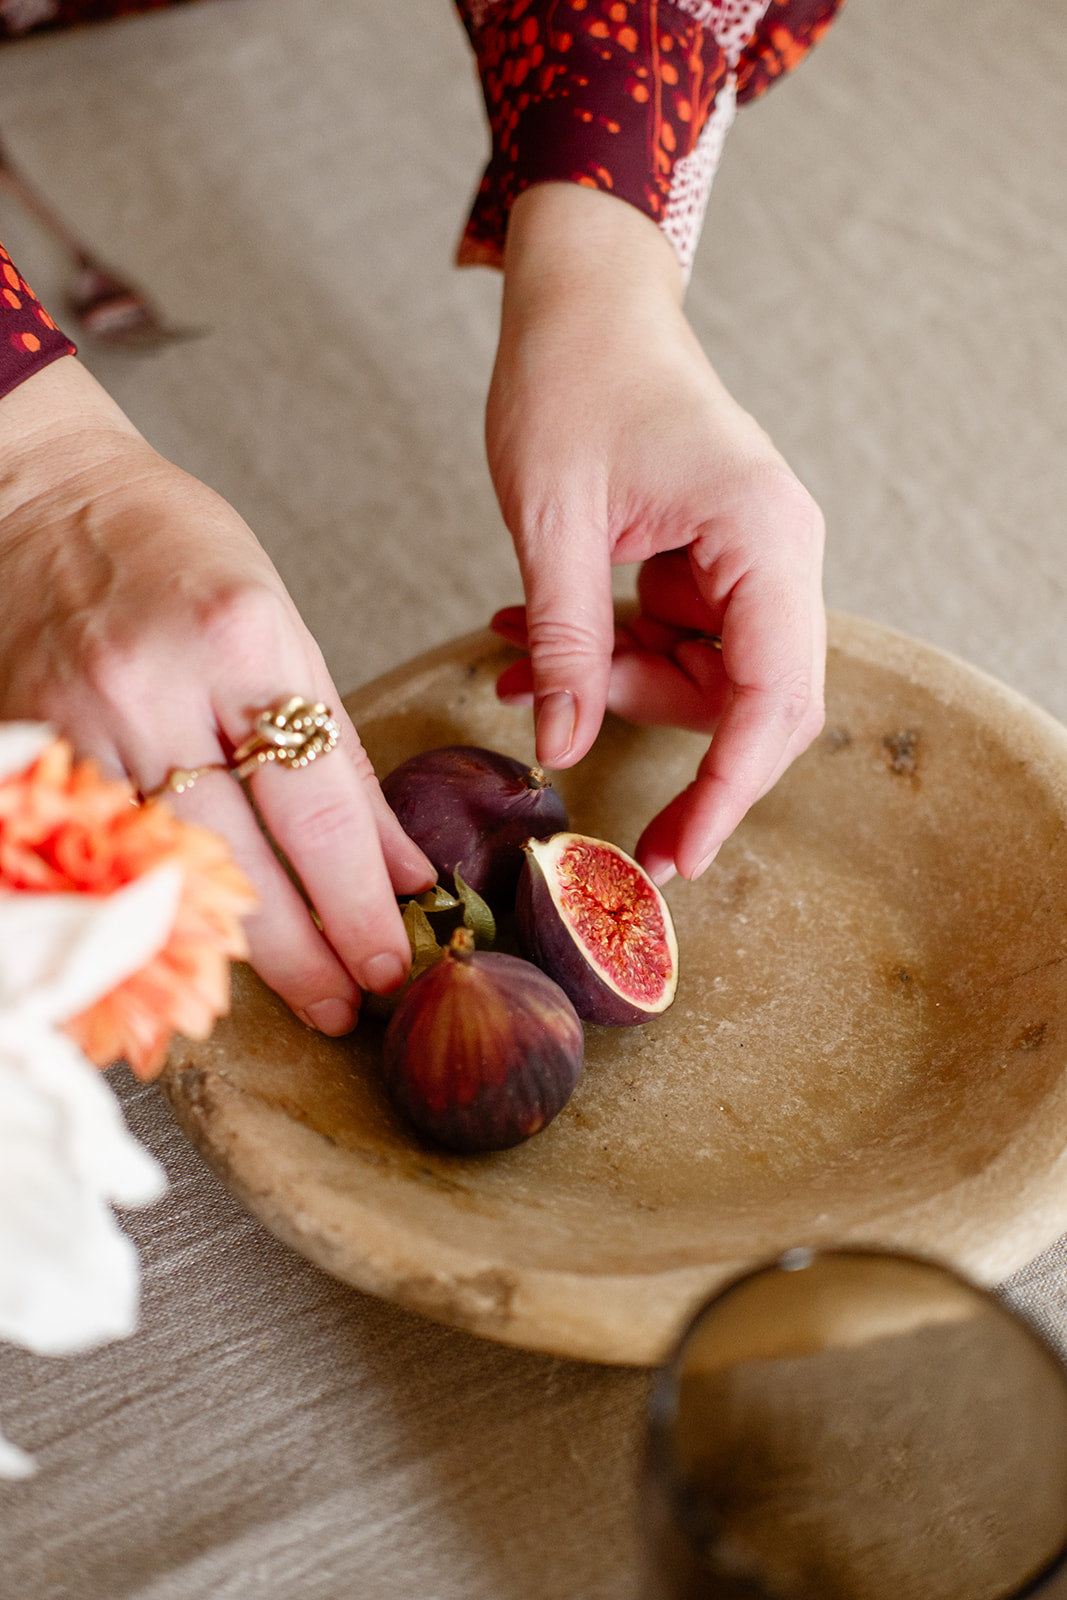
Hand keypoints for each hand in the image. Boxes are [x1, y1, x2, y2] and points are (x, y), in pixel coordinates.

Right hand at [0, 358, 432, 1031]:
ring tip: (299, 990)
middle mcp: (149, 688)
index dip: (358, 907)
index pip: (314, 812)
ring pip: (166, 876)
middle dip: (306, 954)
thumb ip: (340, 761)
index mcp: (237, 641)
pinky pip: (107, 853)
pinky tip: (203, 938)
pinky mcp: (28, 748)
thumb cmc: (179, 555)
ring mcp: (75, 725)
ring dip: (238, 948)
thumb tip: (402, 872)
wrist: (40, 500)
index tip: (396, 962)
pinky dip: (160, 903)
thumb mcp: (285, 632)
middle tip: (353, 1007)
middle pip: (240, 864)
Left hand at [485, 185, 825, 882]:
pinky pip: (676, 645)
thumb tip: (564, 748)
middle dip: (690, 768)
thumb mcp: (551, 519)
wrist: (579, 299)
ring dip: (620, 697)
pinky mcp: (710, 563)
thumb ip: (568, 641)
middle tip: (628, 839)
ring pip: (711, 683)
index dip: (730, 788)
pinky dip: (611, 660)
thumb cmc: (570, 376)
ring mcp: (748, 561)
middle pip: (759, 703)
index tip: (681, 852)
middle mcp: (776, 555)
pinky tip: (531, 642)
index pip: (773, 696)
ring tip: (520, 668)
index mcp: (763, 537)